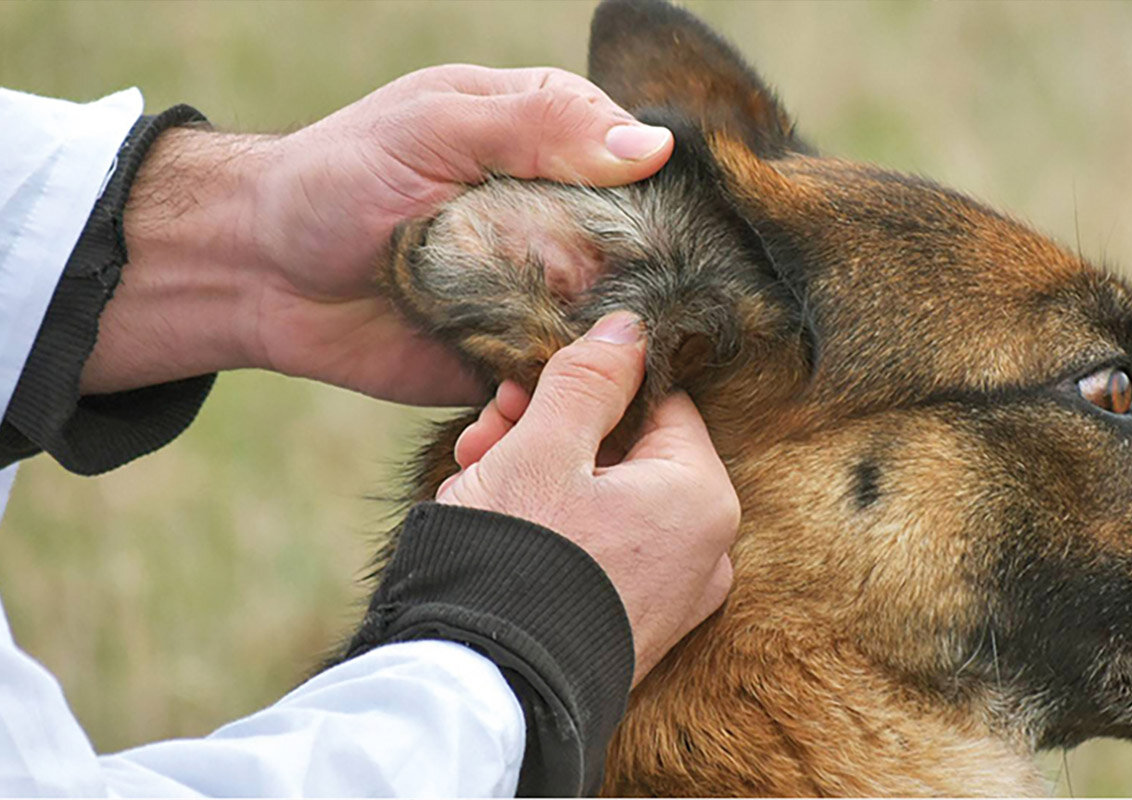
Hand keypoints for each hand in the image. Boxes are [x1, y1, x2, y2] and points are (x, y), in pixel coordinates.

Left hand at [83, 66, 673, 402]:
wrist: (261, 273)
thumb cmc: (337, 179)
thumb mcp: (433, 127)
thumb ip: (537, 127)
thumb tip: (653, 147)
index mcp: (546, 138)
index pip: (637, 161)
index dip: (652, 195)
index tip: (642, 231)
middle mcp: (556, 214)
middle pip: (637, 249)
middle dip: (625, 279)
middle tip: (569, 291)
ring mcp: (539, 288)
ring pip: (609, 319)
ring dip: (595, 342)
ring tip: (540, 346)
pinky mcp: (515, 354)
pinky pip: (562, 376)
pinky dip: (555, 390)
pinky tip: (524, 394)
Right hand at [436, 311, 739, 684]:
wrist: (488, 689)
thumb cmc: (521, 557)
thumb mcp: (544, 445)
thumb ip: (590, 378)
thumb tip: (632, 324)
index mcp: (701, 494)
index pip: (655, 402)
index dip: (585, 384)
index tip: (522, 386)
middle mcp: (703, 547)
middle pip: (624, 451)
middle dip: (549, 430)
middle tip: (486, 428)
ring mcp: (672, 594)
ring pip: (605, 499)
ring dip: (538, 472)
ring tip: (474, 473)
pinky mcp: (635, 625)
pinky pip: (600, 550)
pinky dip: (553, 526)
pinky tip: (496, 518)